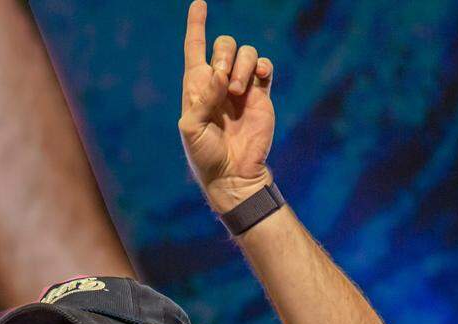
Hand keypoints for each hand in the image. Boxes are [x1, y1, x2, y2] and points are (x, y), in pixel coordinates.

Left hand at [179, 0, 275, 213]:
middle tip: (223, 83)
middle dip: (223, 54)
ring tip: (237, 92)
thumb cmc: (206, 156)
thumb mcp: (192, 130)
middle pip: (223, 44)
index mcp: (196, 89)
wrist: (234, 173)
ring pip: (245, 52)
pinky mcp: (261, 94)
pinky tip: (257, 79)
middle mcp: (217, 83)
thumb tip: (218, 73)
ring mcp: (240, 87)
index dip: (196, 26)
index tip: (198, 3)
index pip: (194, 50)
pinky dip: (261, 67)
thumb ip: (202, 99)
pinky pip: (264, 66)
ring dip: (241, 66)